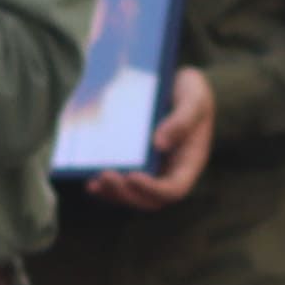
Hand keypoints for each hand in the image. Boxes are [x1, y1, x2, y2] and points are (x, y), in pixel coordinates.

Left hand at [87, 66, 217, 209]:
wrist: (180, 85)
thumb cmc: (192, 92)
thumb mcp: (194, 100)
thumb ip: (181, 122)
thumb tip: (159, 144)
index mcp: (189, 163)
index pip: (174, 189)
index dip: (153, 189)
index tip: (133, 176)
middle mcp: (170, 172)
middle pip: (150, 200)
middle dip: (127, 193)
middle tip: (106, 176)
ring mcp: (153, 171)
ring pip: (133, 196)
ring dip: (113, 194)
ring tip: (94, 182)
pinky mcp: (138, 164)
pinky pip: (122, 183)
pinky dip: (106, 186)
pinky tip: (90, 180)